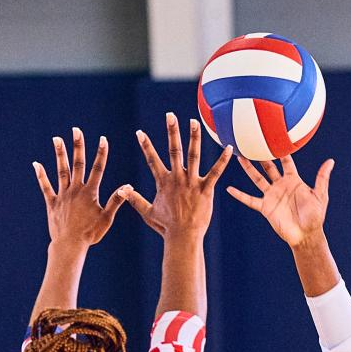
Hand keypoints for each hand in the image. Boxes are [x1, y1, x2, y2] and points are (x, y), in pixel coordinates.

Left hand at [33, 127, 129, 248]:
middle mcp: (75, 190)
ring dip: (59, 154)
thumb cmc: (91, 233)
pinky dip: (41, 175)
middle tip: (76, 130)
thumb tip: (127, 186)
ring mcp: (62, 195)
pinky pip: (45, 186)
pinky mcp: (52, 202)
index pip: (98, 169)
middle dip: (78, 146)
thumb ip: (116, 201)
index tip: (103, 139)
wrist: (70, 244)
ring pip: (61, 170)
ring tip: (57, 139)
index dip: (101, 153)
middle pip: (77, 163)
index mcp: (90, 193)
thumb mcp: (107, 218)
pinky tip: (36, 164)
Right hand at [124, 112, 232, 241]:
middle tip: (170, 115)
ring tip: (194, 121)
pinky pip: (216, 172)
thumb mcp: (147, 212)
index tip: (140, 132)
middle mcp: (177, 178)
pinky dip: (223, 160)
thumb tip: (121, 189)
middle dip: (171, 131)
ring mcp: (192, 182)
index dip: (145, 145)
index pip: (152, 159)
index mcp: (163, 182)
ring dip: (194, 137)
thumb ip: (134, 199)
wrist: (183, 236)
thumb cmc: (166, 227)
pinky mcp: (206, 189)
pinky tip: (229, 148)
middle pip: (174, 150)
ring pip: (193, 155)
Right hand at [227, 153, 333, 246]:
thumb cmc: (315, 216)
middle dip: (260, 156)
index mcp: (293, 181)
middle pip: (268, 167)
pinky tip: (229, 189)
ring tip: (239, 157)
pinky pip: (250, 200)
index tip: (274, 138)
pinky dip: (239, 195)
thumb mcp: (320, 195)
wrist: (306, 235)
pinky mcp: (265, 207)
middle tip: (251, 143)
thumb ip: (322, 178)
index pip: (286, 162)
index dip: (281, 151)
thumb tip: (330, 161)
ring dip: (248, 169)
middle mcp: (280, 186)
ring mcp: (271, 196)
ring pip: (257, 179)